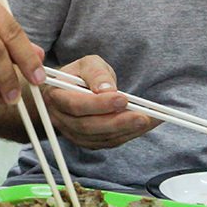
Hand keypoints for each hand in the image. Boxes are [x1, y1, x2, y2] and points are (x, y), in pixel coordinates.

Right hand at [39, 55, 158, 148]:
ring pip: (99, 137)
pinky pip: (107, 142)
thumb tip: (108, 90)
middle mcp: (60, 118)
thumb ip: (96, 74)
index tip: (123, 99)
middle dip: (117, 122)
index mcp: (56, 95)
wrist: (74, 89)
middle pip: (87, 126)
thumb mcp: (88, 64)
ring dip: (126, 130)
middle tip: (142, 116)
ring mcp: (72, 132)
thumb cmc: (81, 75)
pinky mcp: (86, 141)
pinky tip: (143, 126)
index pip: (75, 105)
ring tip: (150, 120)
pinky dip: (127, 135)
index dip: (99, 104)